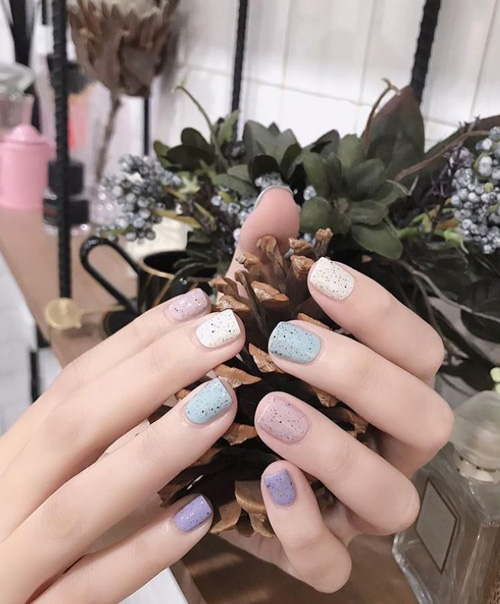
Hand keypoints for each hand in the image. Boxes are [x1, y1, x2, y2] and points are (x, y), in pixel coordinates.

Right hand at [0, 294, 244, 602]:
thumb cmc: (20, 540)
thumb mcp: (42, 482)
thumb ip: (93, 442)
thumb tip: (172, 383)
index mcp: (12, 461)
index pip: (72, 385)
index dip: (136, 341)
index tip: (197, 308)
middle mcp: (4, 503)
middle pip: (75, 426)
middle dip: (153, 373)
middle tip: (224, 336)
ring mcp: (12, 567)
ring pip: (79, 505)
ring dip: (154, 451)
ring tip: (220, 407)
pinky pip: (89, 590)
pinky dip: (143, 550)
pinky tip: (200, 513)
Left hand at [223, 187, 453, 592]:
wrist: (203, 460)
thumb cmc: (244, 380)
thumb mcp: (248, 321)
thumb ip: (267, 262)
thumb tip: (277, 197)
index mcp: (384, 390)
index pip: (417, 351)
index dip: (379, 313)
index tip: (321, 277)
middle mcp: (388, 448)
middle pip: (423, 418)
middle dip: (361, 377)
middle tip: (289, 343)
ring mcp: (358, 509)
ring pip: (391, 497)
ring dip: (335, 451)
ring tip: (271, 411)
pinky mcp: (320, 554)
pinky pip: (333, 562)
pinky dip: (303, 524)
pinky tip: (264, 477)